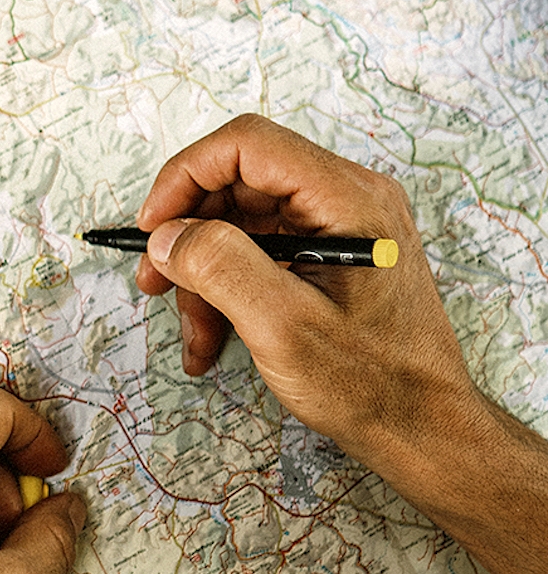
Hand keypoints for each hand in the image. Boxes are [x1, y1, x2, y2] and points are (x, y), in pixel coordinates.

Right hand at [133, 115, 483, 485]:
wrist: (422, 427)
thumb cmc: (371, 383)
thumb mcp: (283, 327)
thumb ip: (222, 268)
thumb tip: (168, 235)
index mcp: (347, 199)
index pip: (247, 146)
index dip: (186, 176)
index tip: (152, 227)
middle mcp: (347, 200)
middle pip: (239, 184)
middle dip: (189, 235)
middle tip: (154, 282)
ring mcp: (339, 228)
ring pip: (243, 224)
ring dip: (205, 275)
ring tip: (195, 334)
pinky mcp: (330, 256)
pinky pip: (262, 253)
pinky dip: (228, 290)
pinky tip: (213, 338)